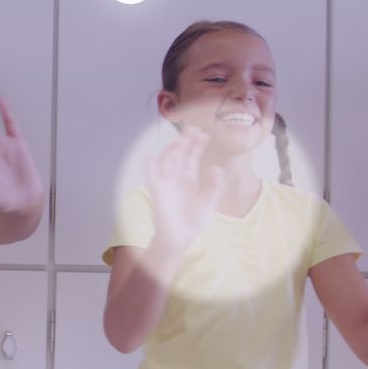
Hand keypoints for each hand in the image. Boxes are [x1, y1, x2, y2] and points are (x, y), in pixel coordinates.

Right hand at [146, 127, 224, 248]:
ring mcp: (166, 184)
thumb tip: (216, 168)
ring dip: (172, 150)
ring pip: (167, 162)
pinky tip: (151, 155)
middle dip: (185, 143)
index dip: (197, 146)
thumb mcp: (209, 202)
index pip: (192, 158)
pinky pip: (152, 177)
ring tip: (180, 140)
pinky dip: (150, 166)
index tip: (204, 135)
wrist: (180, 238)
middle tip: (193, 130)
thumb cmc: (193, 221)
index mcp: (189, 179)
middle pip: (179, 156)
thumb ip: (214, 186)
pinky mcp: (158, 192)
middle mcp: (176, 178)